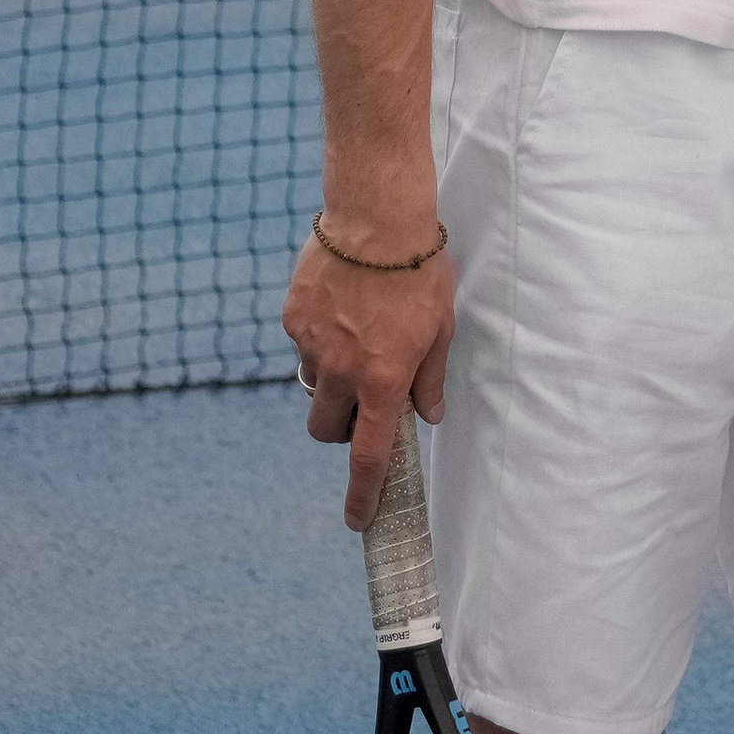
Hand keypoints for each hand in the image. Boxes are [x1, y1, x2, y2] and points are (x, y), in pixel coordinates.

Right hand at [283, 221, 457, 531]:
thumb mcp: (440, 325)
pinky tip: (341, 301)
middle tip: (362, 400)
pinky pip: (303, 343)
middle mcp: (342, 371)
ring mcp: (312, 345)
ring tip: (357, 331)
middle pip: (326, 430)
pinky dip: (319, 336)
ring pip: (313, 386)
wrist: (377, 214)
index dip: (363, 495)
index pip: (369, 457)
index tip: (358, 519)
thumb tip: (428, 416)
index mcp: (383, 380)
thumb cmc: (419, 268)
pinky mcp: (293, 317)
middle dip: (340, 429)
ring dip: (330, 378)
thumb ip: (430, 377)